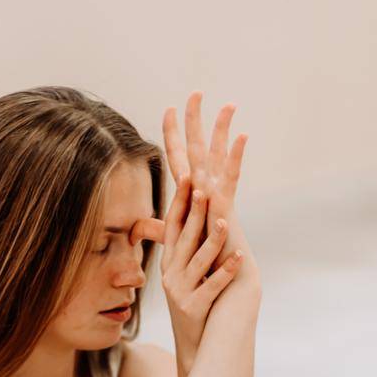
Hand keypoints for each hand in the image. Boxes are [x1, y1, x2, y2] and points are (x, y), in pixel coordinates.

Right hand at [157, 176, 244, 367]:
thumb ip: (186, 247)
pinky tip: (240, 257)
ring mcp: (179, 292)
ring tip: (225, 222)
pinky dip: (226, 271)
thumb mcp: (183, 274)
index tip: (189, 177)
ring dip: (212, 240)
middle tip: (206, 190)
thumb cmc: (192, 303)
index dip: (180, 202)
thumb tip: (191, 216)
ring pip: (198, 261)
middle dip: (195, 213)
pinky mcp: (193, 308)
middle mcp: (170, 274)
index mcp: (169, 261)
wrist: (193, 345)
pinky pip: (212, 286)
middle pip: (184, 238)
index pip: (173, 226)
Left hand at [163, 92, 259, 297]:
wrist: (222, 284)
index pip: (178, 157)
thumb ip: (157, 228)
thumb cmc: (202, 263)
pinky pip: (231, 178)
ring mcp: (217, 197)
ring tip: (228, 104)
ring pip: (217, 156)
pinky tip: (242, 136)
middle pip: (198, 148)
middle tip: (195, 92)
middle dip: (195, 121)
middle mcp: (205, 191)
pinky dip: (235, 158)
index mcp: (191, 195)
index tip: (169, 110)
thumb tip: (134, 227)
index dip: (172, 134)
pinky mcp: (226, 209)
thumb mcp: (172, 238)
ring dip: (221, 130)